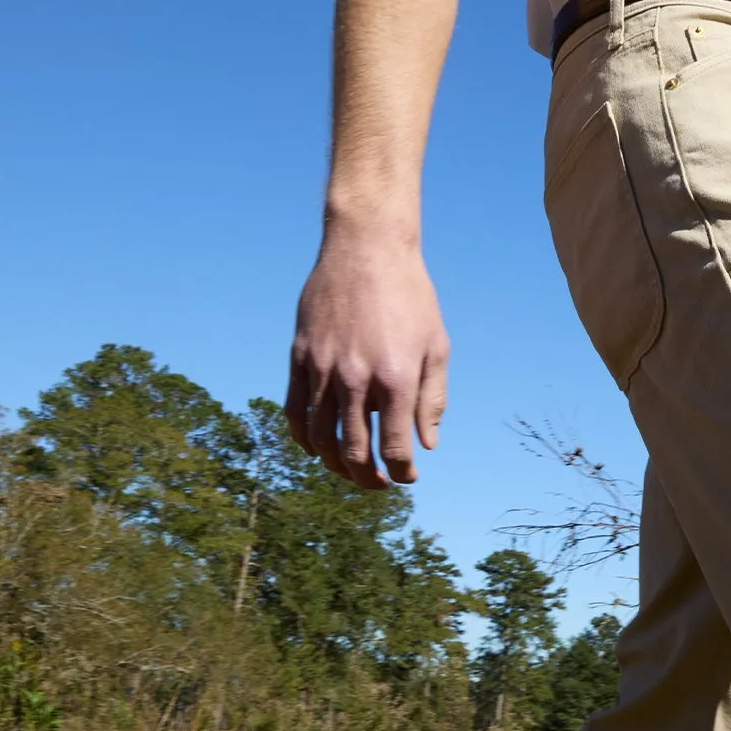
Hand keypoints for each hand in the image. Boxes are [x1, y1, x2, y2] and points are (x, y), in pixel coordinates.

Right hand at [284, 226, 449, 488]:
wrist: (367, 248)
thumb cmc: (411, 296)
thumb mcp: (436, 346)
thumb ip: (432, 399)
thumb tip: (426, 445)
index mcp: (395, 379)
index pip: (395, 448)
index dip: (401, 472)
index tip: (407, 477)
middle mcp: (355, 379)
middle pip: (353, 451)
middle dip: (366, 477)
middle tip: (378, 482)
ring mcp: (322, 369)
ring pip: (319, 437)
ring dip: (334, 464)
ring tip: (348, 469)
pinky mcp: (299, 357)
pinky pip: (294, 410)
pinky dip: (303, 438)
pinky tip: (315, 448)